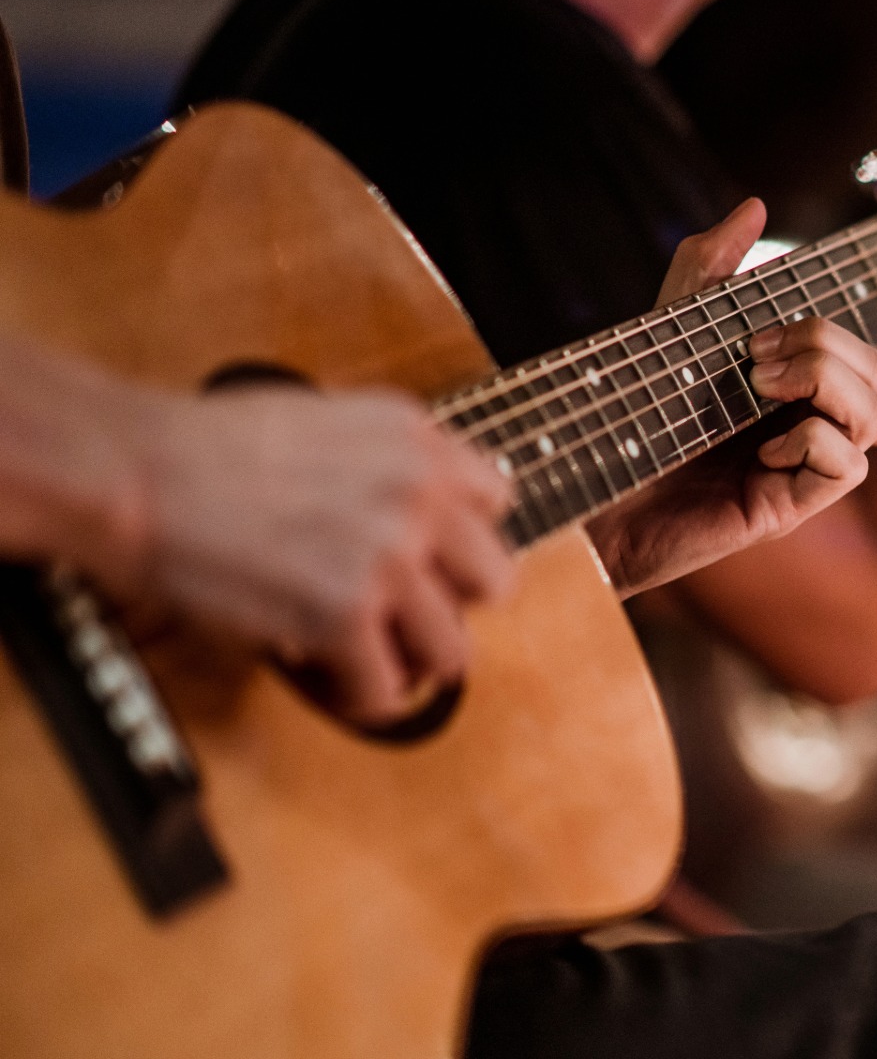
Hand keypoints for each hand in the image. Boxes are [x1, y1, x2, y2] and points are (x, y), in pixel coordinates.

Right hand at [93, 387, 514, 727]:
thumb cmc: (206, 449)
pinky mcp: (345, 614)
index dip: (457, 539)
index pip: (497, 502)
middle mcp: (418, 495)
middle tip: (402, 612)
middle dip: (449, 603)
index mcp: (417, 440)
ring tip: (368, 655)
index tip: (429, 558)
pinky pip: (388, 688)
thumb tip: (429, 519)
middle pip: (494, 582)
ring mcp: (389, 556)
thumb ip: (391, 463)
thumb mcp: (330, 421)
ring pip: (454, 649)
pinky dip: (362, 698)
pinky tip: (335, 680)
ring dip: (409, 660)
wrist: (136, 473)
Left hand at [586, 199, 876, 593]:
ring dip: (830, 384)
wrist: (588, 481)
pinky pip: (849, 466)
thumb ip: (711, 265)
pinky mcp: (788, 507)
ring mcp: (803, 469)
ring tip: (761, 387)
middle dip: (830, 347)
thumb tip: (755, 206)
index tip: (761, 331)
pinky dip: (814, 441)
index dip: (836, 332)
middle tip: (755, 356)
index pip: (865, 357)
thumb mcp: (672, 323)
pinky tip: (764, 450)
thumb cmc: (629, 411)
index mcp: (793, 391)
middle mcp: (808, 428)